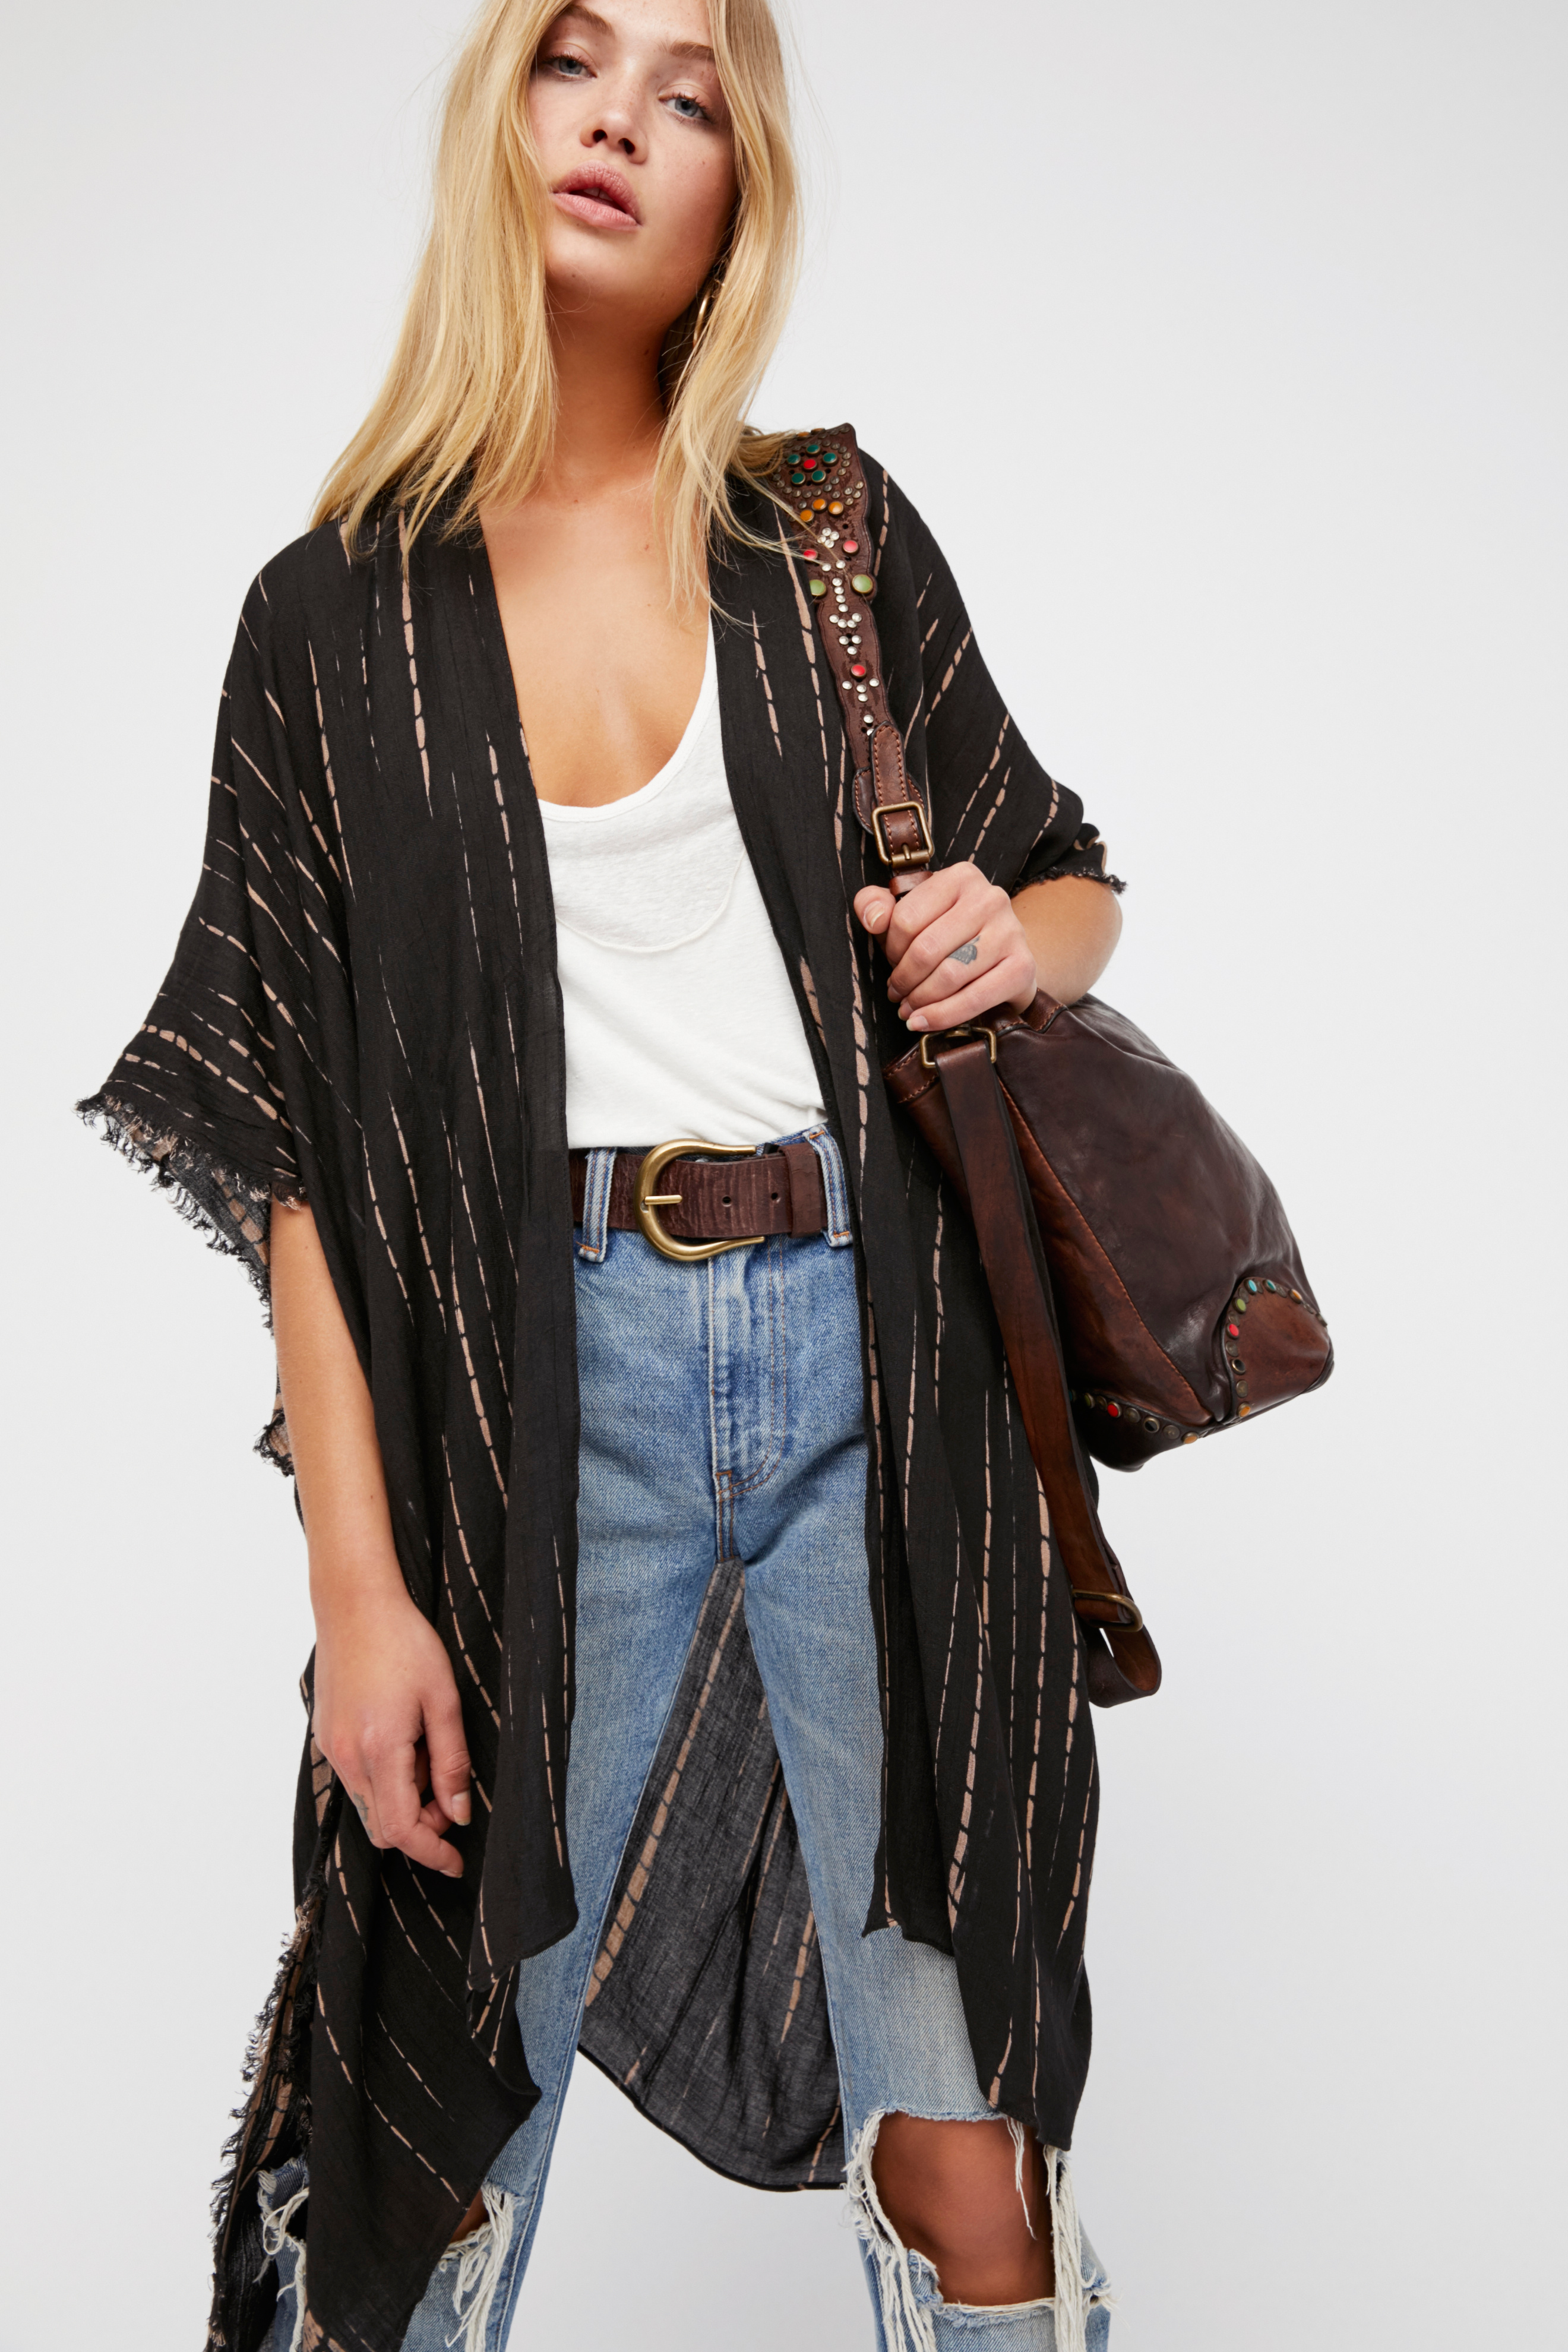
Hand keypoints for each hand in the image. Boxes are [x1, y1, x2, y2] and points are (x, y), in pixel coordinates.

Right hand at [311, 1581, 472, 1876]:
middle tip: (451, 1800)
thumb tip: (458, 1812)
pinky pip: (356, 1780)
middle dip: (421, 1829)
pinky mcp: (326, 1737)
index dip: (432, 1853)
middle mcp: (347, 1756)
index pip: (402, 1829)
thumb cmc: (403, 1642)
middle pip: (381, 1827)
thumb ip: (451, 1761)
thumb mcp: (444, 1699)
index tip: (457, 1862)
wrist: (354, 1604)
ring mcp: (331, 1748)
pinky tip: (406, 1745)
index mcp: (380, 1750)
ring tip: (430, 1759)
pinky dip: (384, 1781)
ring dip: (402, 1802)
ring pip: (368, 1805)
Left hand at [854, 863, 1036, 1033]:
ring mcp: (1010, 932)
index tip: (892, 962)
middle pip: (927, 949)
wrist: (1003, 957)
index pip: (906, 918)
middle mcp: (990, 898)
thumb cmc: (950, 935)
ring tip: (908, 1008)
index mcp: (960, 877)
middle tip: (897, 992)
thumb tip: (873, 920)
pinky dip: (942, 1016)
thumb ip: (877, 904)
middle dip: (904, 979)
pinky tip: (923, 1022)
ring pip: (949, 976)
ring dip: (920, 1000)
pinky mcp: (1022, 967)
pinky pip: (974, 999)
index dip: (890, 949)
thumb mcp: (910, 911)